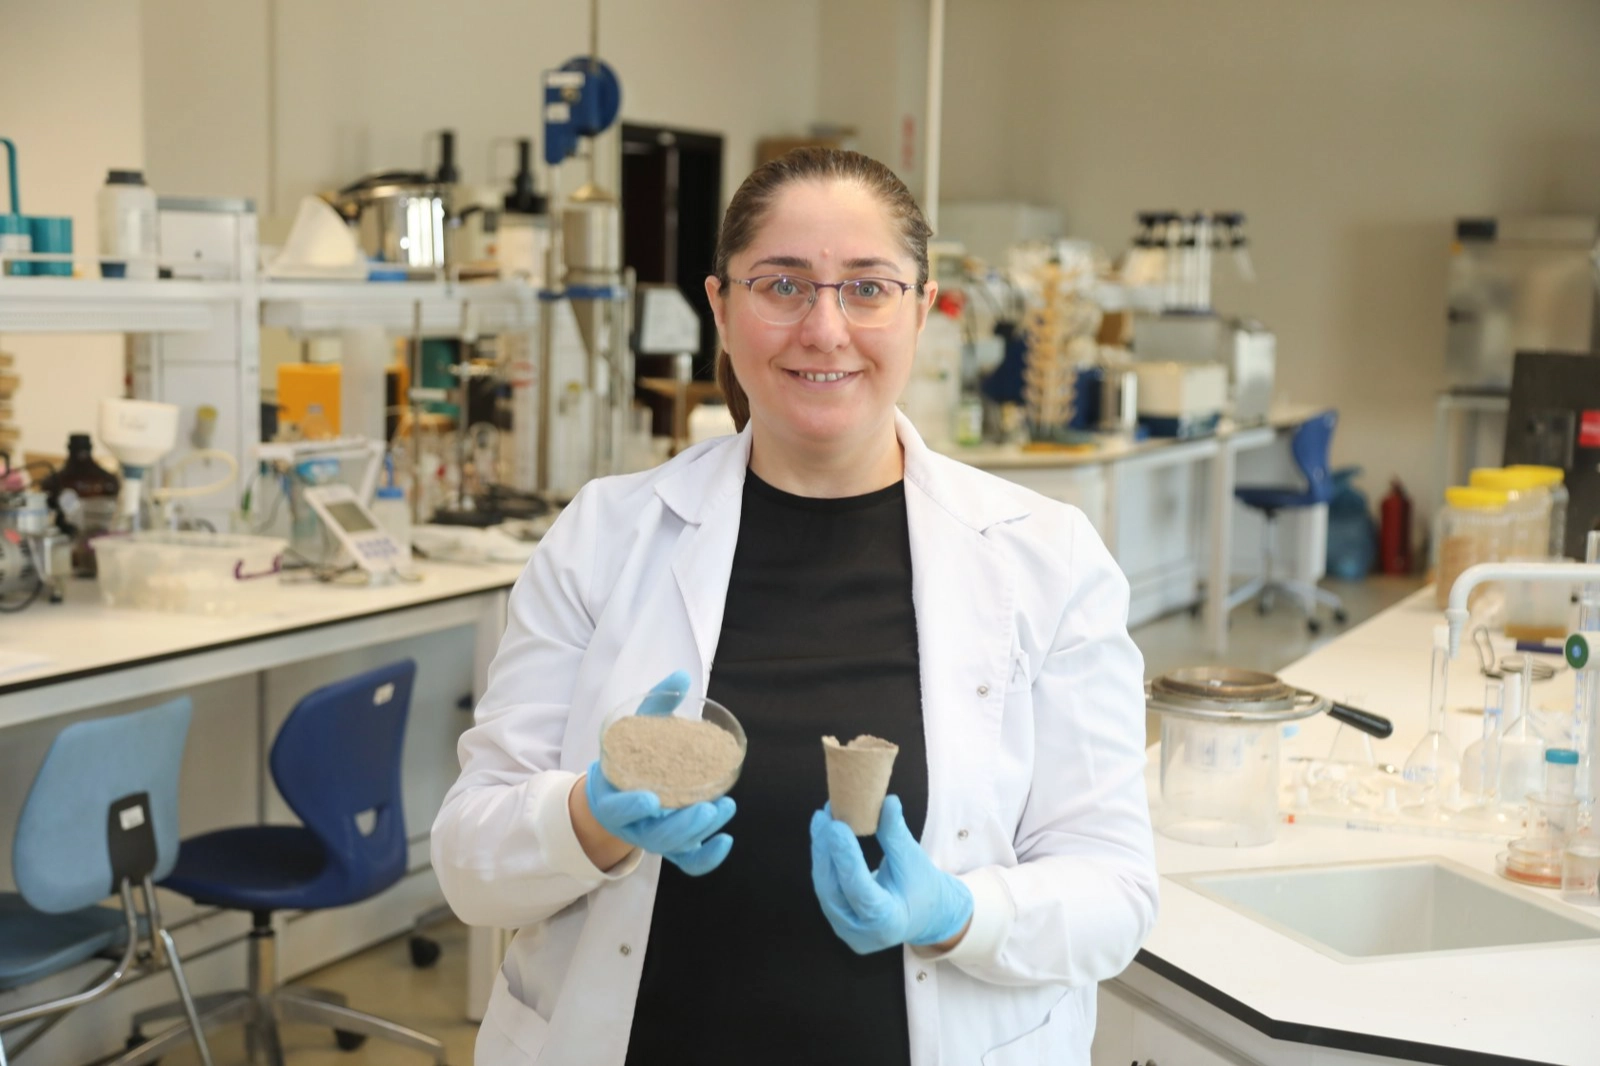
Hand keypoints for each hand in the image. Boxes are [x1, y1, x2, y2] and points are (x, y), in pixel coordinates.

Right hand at [584, 671, 735, 876]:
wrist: (615, 796)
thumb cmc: (627, 761)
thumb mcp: (631, 734)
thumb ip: (654, 708)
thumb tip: (681, 675)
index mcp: (614, 800)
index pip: (619, 809)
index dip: (632, 807)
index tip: (649, 798)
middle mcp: (633, 826)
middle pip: (656, 835)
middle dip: (682, 825)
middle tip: (706, 807)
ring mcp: (654, 839)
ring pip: (676, 848)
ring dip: (702, 832)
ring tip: (725, 806)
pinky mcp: (672, 848)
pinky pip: (690, 862)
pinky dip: (708, 857)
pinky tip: (726, 840)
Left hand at [810, 795, 972, 953]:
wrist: (926, 916)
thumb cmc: (922, 886)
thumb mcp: (913, 860)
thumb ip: (895, 834)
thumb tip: (887, 801)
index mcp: (888, 922)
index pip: (860, 890)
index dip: (846, 858)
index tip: (836, 826)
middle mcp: (863, 934)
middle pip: (834, 890)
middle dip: (826, 851)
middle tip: (824, 816)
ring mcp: (847, 931)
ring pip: (825, 889)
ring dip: (821, 853)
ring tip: (821, 821)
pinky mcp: (838, 922)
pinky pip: (826, 890)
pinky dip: (824, 863)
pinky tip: (823, 838)